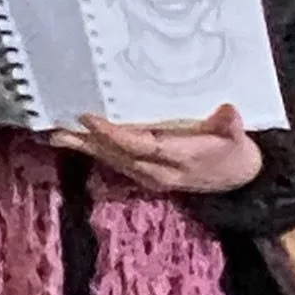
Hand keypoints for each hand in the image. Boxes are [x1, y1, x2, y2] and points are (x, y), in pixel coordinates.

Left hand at [50, 102, 262, 194]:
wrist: (238, 183)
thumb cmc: (235, 153)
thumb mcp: (238, 139)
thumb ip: (230, 126)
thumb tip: (229, 111)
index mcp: (178, 159)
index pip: (140, 146)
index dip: (114, 134)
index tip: (91, 119)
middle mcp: (158, 171)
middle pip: (117, 156)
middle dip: (88, 143)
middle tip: (58, 130)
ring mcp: (149, 176)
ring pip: (112, 161)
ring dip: (85, 149)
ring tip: (56, 136)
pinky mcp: (145, 174)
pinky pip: (116, 162)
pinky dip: (96, 151)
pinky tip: (78, 142)